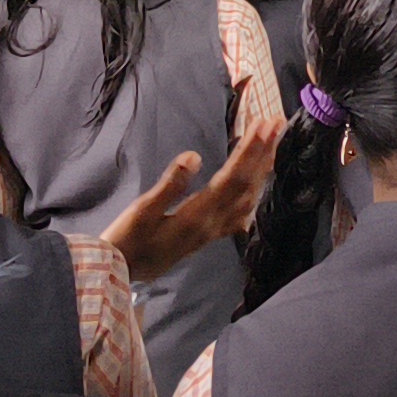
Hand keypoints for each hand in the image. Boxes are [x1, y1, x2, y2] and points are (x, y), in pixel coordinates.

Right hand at [101, 113, 287, 283]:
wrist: (120, 274)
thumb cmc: (127, 240)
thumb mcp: (142, 211)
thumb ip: (170, 184)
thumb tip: (194, 156)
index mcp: (197, 215)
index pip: (232, 178)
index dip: (250, 150)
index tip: (263, 124)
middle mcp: (212, 225)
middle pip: (246, 185)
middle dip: (263, 152)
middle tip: (277, 122)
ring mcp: (212, 232)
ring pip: (247, 198)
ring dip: (261, 169)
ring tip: (272, 144)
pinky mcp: (207, 237)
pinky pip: (240, 213)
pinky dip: (253, 192)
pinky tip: (257, 186)